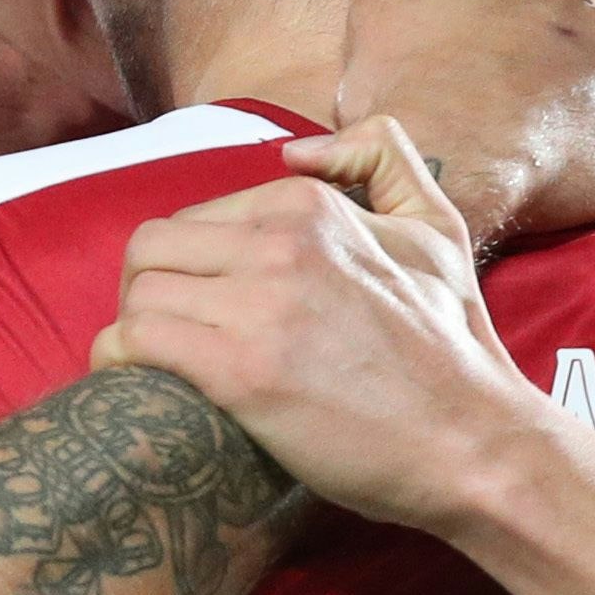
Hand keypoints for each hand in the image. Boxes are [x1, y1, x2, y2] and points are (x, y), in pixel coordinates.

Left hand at [97, 116, 541, 534]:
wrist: (475, 443)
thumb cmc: (453, 345)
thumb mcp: (436, 227)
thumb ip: (382, 160)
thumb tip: (296, 152)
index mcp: (311, 207)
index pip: (198, 217)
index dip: (192, 267)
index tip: (205, 309)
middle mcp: (280, 243)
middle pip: (152, 248)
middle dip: (148, 291)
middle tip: (168, 337)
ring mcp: (259, 305)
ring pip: (137, 294)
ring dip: (134, 330)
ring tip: (156, 366)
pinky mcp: (240, 371)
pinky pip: (135, 343)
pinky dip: (120, 363)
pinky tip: (139, 386)